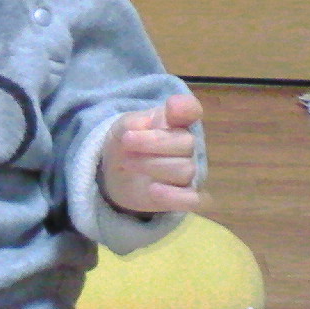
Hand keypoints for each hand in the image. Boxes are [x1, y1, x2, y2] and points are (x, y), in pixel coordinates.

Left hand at [100, 93, 203, 213]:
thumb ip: (132, 123)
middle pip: (187, 143)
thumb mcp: (121, 129)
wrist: (114, 173)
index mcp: (174, 122)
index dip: (187, 108)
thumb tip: (144, 123)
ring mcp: (188, 173)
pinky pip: (195, 200)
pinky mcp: (183, 198)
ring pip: (186, 170)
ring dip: (153, 166)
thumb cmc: (125, 144)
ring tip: (127, 163)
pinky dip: (176, 196)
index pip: (192, 110)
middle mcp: (187, 146)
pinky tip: (153, 190)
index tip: (173, 108)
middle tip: (127, 141)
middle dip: (154, 142)